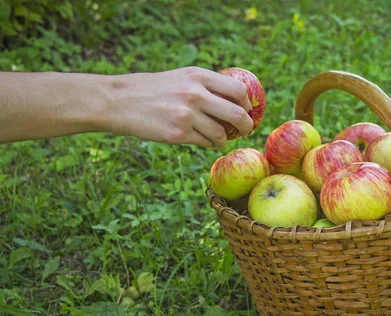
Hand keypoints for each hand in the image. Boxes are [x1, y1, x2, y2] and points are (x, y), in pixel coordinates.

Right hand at [108, 67, 253, 147]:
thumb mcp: (181, 77)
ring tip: (217, 138)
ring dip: (223, 139)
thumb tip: (238, 100)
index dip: (247, 104)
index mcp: (198, 76)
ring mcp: (186, 115)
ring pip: (221, 133)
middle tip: (245, 131)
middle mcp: (195, 94)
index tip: (248, 111)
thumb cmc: (155, 90)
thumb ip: (206, 85)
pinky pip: (205, 142)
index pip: (238, 90)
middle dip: (246, 126)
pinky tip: (203, 140)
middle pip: (237, 114)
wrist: (120, 101)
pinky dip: (208, 143)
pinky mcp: (178, 134)